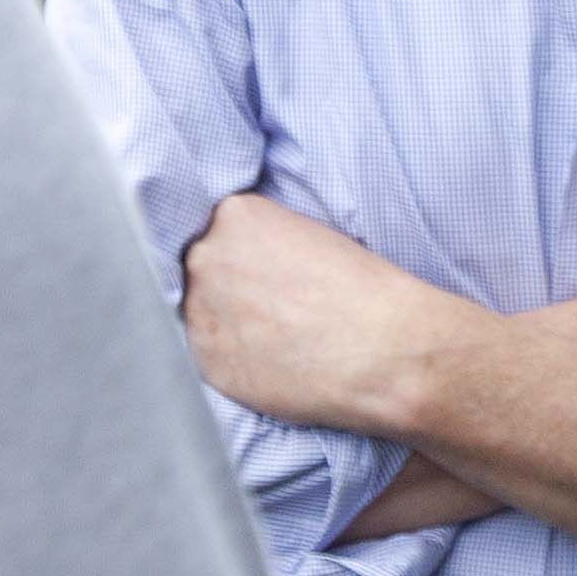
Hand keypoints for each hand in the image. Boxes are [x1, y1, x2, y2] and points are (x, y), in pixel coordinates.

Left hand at [181, 195, 459, 436]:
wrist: (378, 348)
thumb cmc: (359, 289)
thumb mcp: (307, 235)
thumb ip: (260, 242)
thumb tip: (244, 264)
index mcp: (235, 214)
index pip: (214, 229)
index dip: (235, 254)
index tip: (251, 271)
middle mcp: (206, 256)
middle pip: (199, 268)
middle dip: (222, 285)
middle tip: (260, 305)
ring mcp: (200, 309)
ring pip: (198, 313)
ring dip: (221, 323)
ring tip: (266, 336)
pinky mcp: (204, 360)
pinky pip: (204, 355)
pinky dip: (227, 359)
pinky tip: (264, 360)